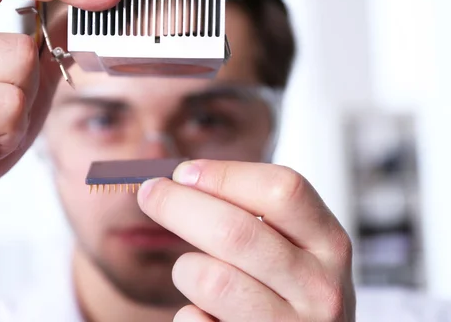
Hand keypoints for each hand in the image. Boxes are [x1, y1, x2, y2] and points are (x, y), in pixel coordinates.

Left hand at [137, 160, 354, 321]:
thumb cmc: (286, 288)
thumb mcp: (290, 246)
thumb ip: (252, 212)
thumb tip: (184, 178)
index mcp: (329, 243)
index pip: (281, 190)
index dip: (224, 175)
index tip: (184, 172)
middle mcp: (321, 288)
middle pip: (235, 231)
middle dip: (178, 205)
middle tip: (150, 193)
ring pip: (211, 279)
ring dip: (186, 268)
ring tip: (196, 272)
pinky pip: (195, 321)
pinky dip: (188, 312)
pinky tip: (206, 312)